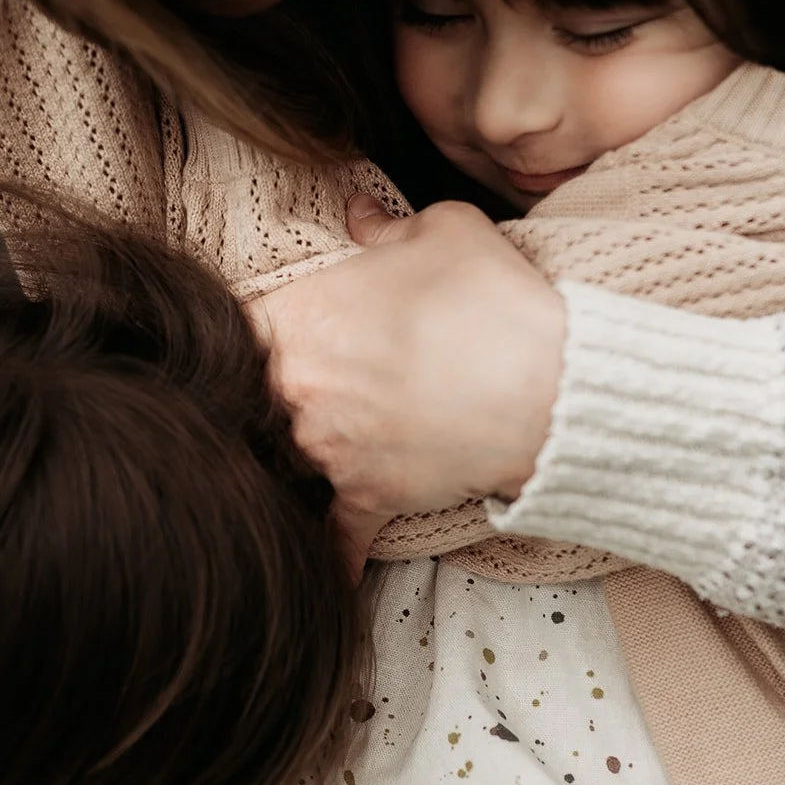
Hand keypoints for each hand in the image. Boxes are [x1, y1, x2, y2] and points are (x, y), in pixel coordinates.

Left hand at [248, 197, 565, 572]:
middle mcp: (298, 389)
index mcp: (300, 316)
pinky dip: (331, 549)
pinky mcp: (368, 496)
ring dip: (300, 451)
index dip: (246, 328)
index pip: (235, 325)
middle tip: (305, 381)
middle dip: (271, 390)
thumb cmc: (490, 300)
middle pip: (253, 395)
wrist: (549, 388)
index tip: (262, 331)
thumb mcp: (443, 232)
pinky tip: (322, 572)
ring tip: (323, 441)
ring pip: (288, 456)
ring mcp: (329, 450)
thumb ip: (386, 226)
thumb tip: (359, 213)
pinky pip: (335, 533)